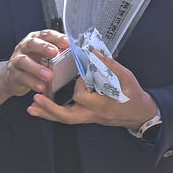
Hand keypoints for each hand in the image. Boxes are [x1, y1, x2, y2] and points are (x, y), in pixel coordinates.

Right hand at [0, 29, 66, 109]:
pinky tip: (41, 86)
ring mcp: (17, 60)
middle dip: (44, 47)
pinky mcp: (13, 74)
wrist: (13, 76)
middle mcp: (24, 47)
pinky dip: (32, 82)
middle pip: (32, 43)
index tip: (67, 42)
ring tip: (49, 75)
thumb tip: (73, 53)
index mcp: (35, 39)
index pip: (46, 34)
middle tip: (55, 53)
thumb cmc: (33, 63)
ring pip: (24, 61)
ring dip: (37, 68)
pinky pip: (22, 77)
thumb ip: (57, 53)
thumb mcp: (45, 55)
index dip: (56, 37)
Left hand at [27, 51, 158, 129]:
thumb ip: (110, 65)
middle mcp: (92, 114)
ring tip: (31, 107)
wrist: (140, 114)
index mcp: (102, 104)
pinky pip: (67, 117)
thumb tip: (94, 53)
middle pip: (67, 116)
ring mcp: (89, 117)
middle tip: (35, 98)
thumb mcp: (127, 78)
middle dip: (50, 108)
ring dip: (47, 113)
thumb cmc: (134, 97)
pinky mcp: (86, 116)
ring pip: (64, 119)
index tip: (82, 72)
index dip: (79, 83)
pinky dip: (54, 113)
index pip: (82, 95)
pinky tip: (43, 108)